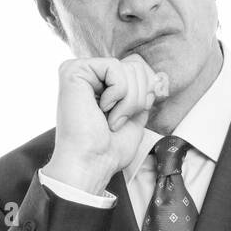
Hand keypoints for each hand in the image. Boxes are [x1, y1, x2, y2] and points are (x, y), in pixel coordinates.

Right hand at [44, 53, 169, 191]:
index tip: (131, 116)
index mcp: (100, 84)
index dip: (145, 93)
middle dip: (137, 99)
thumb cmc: (109, 150)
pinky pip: (114, 67)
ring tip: (110, 119)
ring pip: (128, 68)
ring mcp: (79, 71)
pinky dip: (118, 94)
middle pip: (136, 67)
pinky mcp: (73, 70)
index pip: (137, 70)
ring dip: (128, 101)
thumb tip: (157, 79)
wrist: (92, 164)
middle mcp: (88, 75)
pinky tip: (102, 109)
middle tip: (117, 121)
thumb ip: (143, 96)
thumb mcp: (135, 118)